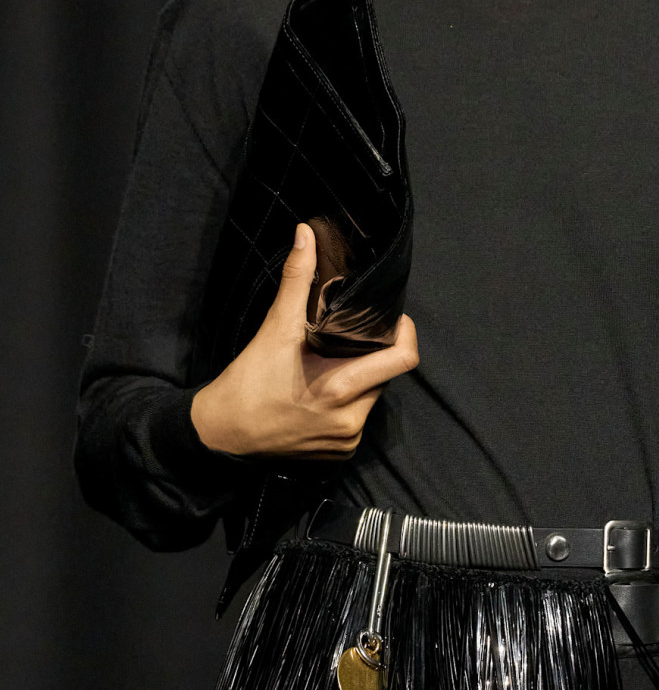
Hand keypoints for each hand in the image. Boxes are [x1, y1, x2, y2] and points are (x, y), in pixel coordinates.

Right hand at [191, 223, 418, 458]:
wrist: (222, 434)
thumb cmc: (247, 383)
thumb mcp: (275, 329)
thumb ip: (296, 280)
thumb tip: (305, 235)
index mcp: (340, 389)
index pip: (403, 360)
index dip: (404, 334)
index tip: (392, 320)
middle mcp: (351, 420)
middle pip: (385, 376)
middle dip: (371, 356)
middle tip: (345, 341)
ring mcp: (347, 441)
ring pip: (372, 398)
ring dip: (359, 380)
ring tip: (328, 367)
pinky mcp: (340, 454)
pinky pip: (358, 420)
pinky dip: (347, 405)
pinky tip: (320, 395)